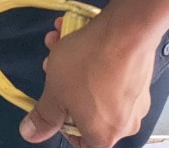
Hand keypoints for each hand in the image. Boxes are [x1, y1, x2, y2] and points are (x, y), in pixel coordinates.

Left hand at [20, 16, 153, 147]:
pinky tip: (75, 33)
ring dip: (72, 63)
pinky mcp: (139, 77)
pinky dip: (92, 57)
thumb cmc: (87, 67)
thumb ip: (44, 116)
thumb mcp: (55, 92)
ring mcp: (135, 100)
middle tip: (50, 62)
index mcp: (104, 135)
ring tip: (58, 39)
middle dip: (62, 83)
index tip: (53, 104)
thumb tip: (30, 135)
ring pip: (94, 86)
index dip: (63, 125)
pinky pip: (110, 73)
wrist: (126, 33)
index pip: (82, 143)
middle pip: (85, 110)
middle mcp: (125, 124)